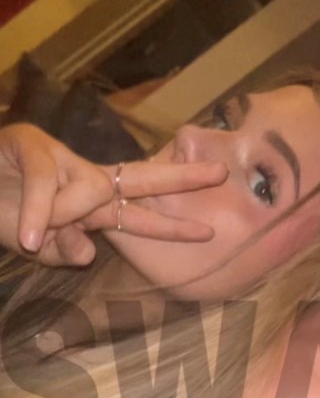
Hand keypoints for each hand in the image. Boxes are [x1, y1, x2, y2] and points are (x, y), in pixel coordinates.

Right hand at [0, 123, 226, 266]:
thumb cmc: (3, 215)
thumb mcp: (38, 246)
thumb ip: (63, 251)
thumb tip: (87, 252)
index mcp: (90, 205)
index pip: (138, 213)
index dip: (171, 225)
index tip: (207, 231)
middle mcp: (84, 179)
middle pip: (142, 177)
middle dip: (182, 177)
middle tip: (221, 173)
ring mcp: (63, 159)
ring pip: (89, 191)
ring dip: (59, 218)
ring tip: (27, 233)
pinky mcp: (32, 145)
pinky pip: (46, 185)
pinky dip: (35, 214)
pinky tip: (25, 237)